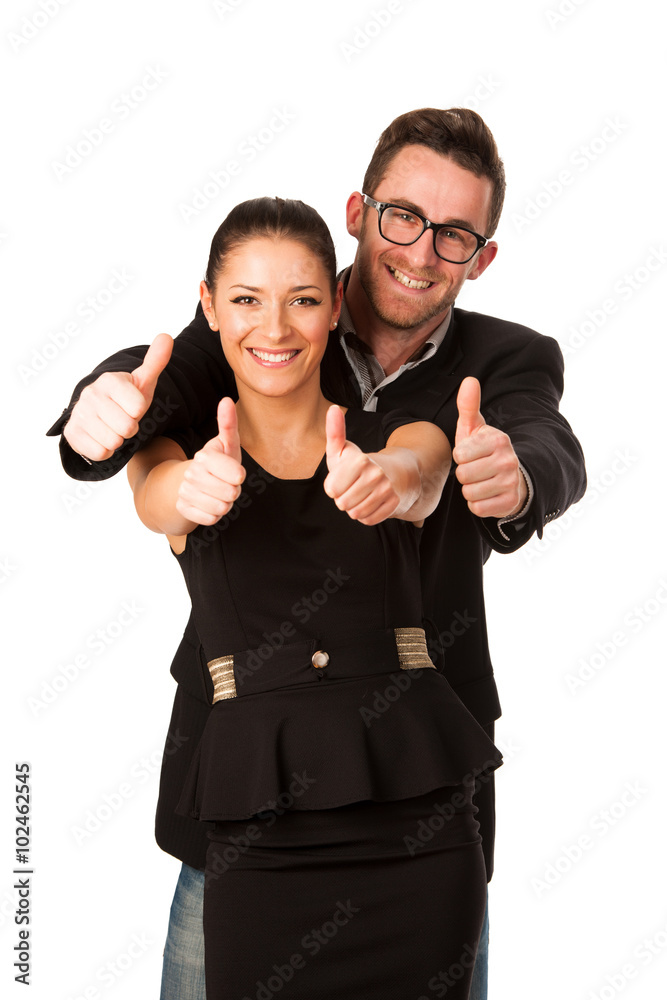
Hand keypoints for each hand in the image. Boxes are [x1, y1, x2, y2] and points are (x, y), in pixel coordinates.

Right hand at [63, 333, 173, 460]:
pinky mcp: (72, 434)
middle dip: (130, 428)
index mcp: (110, 380)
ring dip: (117, 440)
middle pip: (128, 427)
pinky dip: (105, 450)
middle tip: (122, 419)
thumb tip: (166, 336)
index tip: (131, 406)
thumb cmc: (125, 398)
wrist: (97, 414)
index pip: (138, 407)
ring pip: (114, 442)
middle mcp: (91, 395)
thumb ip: (155, 361)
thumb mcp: (142, 381)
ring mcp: (79, 414)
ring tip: (112, 428)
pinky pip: (100, 453)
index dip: (139, 411)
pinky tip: (101, 437)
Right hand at [176, 398, 245, 525]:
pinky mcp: (183, 508)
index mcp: (204, 456)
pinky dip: (214, 514)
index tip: (235, 472)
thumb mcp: (227, 443)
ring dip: (225, 503)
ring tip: (219, 493)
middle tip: (226, 484)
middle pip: (231, 494)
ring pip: (221, 508)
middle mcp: (191, 473)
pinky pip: (211, 519)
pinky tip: (209, 503)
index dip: (240, 476)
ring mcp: (185, 492)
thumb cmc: (218, 461)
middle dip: (233, 491)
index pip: (237, 475)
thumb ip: (229, 424)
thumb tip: (226, 400)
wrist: (194, 482)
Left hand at [323, 405, 398, 524]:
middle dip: (344, 498)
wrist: (395, 473)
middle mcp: (375, 475)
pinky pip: (368, 520)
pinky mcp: (394, 504)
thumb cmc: (361, 463)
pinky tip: (372, 502)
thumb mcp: (344, 449)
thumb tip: (332, 408)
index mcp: (360, 461)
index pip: (332, 490)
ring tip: (362, 494)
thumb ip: (335, 431)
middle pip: (343, 504)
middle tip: (354, 487)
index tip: (342, 478)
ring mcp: (387, 490)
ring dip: (355, 507)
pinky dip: (367, 514)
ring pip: (356, 513)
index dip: (333, 487)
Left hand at [452, 377, 526, 518]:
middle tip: (477, 470)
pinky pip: (477, 508)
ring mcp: (511, 482)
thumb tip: (469, 380)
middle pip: (463, 475)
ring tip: (482, 481)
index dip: (461, 457)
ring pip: (469, 493)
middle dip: (465, 475)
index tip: (472, 454)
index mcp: (498, 440)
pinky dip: (478, 504)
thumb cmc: (484, 450)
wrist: (511, 477)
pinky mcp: (510, 502)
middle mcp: (508, 460)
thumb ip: (468, 406)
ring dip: (470, 490)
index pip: (460, 454)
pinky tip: (487, 495)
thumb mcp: (475, 428)